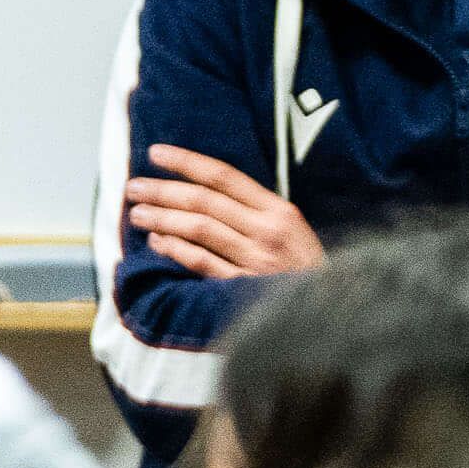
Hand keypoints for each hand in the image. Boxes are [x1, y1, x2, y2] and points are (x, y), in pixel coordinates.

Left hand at [126, 145, 325, 278]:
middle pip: (205, 201)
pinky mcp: (244, 288)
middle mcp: (268, 231)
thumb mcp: (293, 233)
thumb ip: (256, 213)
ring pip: (199, 229)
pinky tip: (156, 241)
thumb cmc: (307, 271)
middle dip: (163, 190)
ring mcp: (256, 260)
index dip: (187, 162)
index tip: (156, 153)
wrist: (334, 314)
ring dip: (162, 218)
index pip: (225, 177)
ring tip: (137, 213)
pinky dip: (176, 249)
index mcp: (280, 211)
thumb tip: (206, 193)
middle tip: (134, 186)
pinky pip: (202, 263)